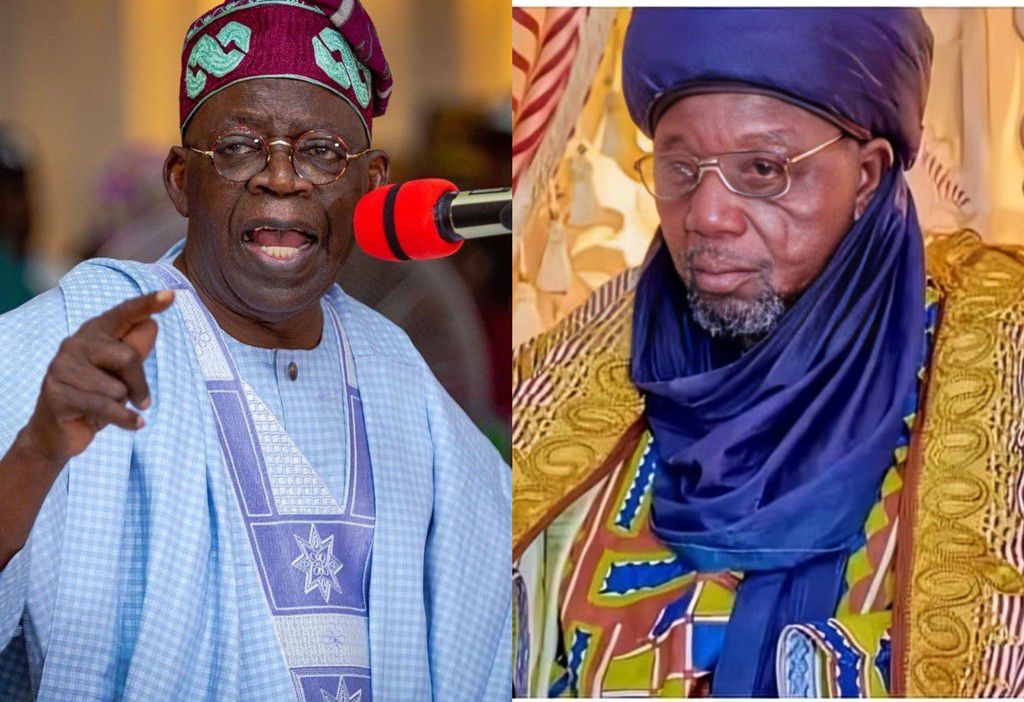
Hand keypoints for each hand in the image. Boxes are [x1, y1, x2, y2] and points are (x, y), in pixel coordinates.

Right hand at [21, 290, 174, 465]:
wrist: (57, 434)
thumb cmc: (95, 398)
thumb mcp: (120, 375)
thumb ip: (134, 349)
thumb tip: (152, 324)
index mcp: (93, 333)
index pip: (124, 314)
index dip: (147, 304)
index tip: (171, 294)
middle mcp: (74, 344)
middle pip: (128, 357)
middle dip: (139, 384)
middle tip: (138, 400)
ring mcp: (61, 368)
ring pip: (117, 388)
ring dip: (122, 406)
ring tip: (104, 408)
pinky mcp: (56, 394)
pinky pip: (106, 407)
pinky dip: (126, 420)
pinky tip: (135, 424)